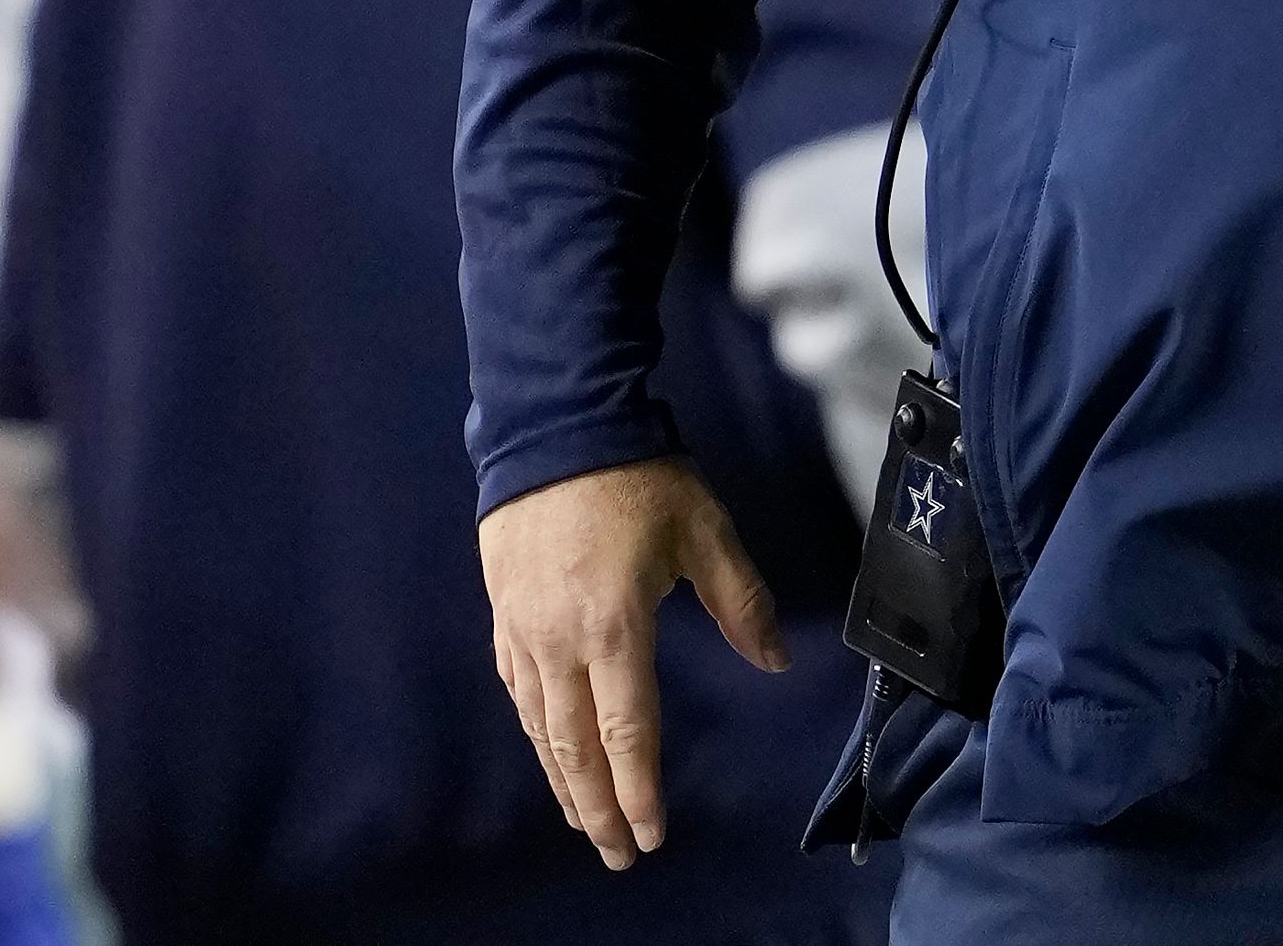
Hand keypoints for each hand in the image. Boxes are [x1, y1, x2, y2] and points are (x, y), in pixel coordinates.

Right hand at [480, 457, 786, 867]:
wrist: (555, 428)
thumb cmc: (637, 477)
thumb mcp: (705, 531)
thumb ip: (741, 603)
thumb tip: (777, 662)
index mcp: (614, 626)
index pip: (628, 730)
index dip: (640, 789)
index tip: (652, 833)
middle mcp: (560, 640)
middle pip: (576, 746)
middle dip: (598, 808)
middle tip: (619, 854)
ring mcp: (524, 630)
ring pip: (541, 727)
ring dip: (564, 781)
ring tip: (587, 821)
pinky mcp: (504, 615)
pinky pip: (519, 692)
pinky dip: (537, 733)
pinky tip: (551, 751)